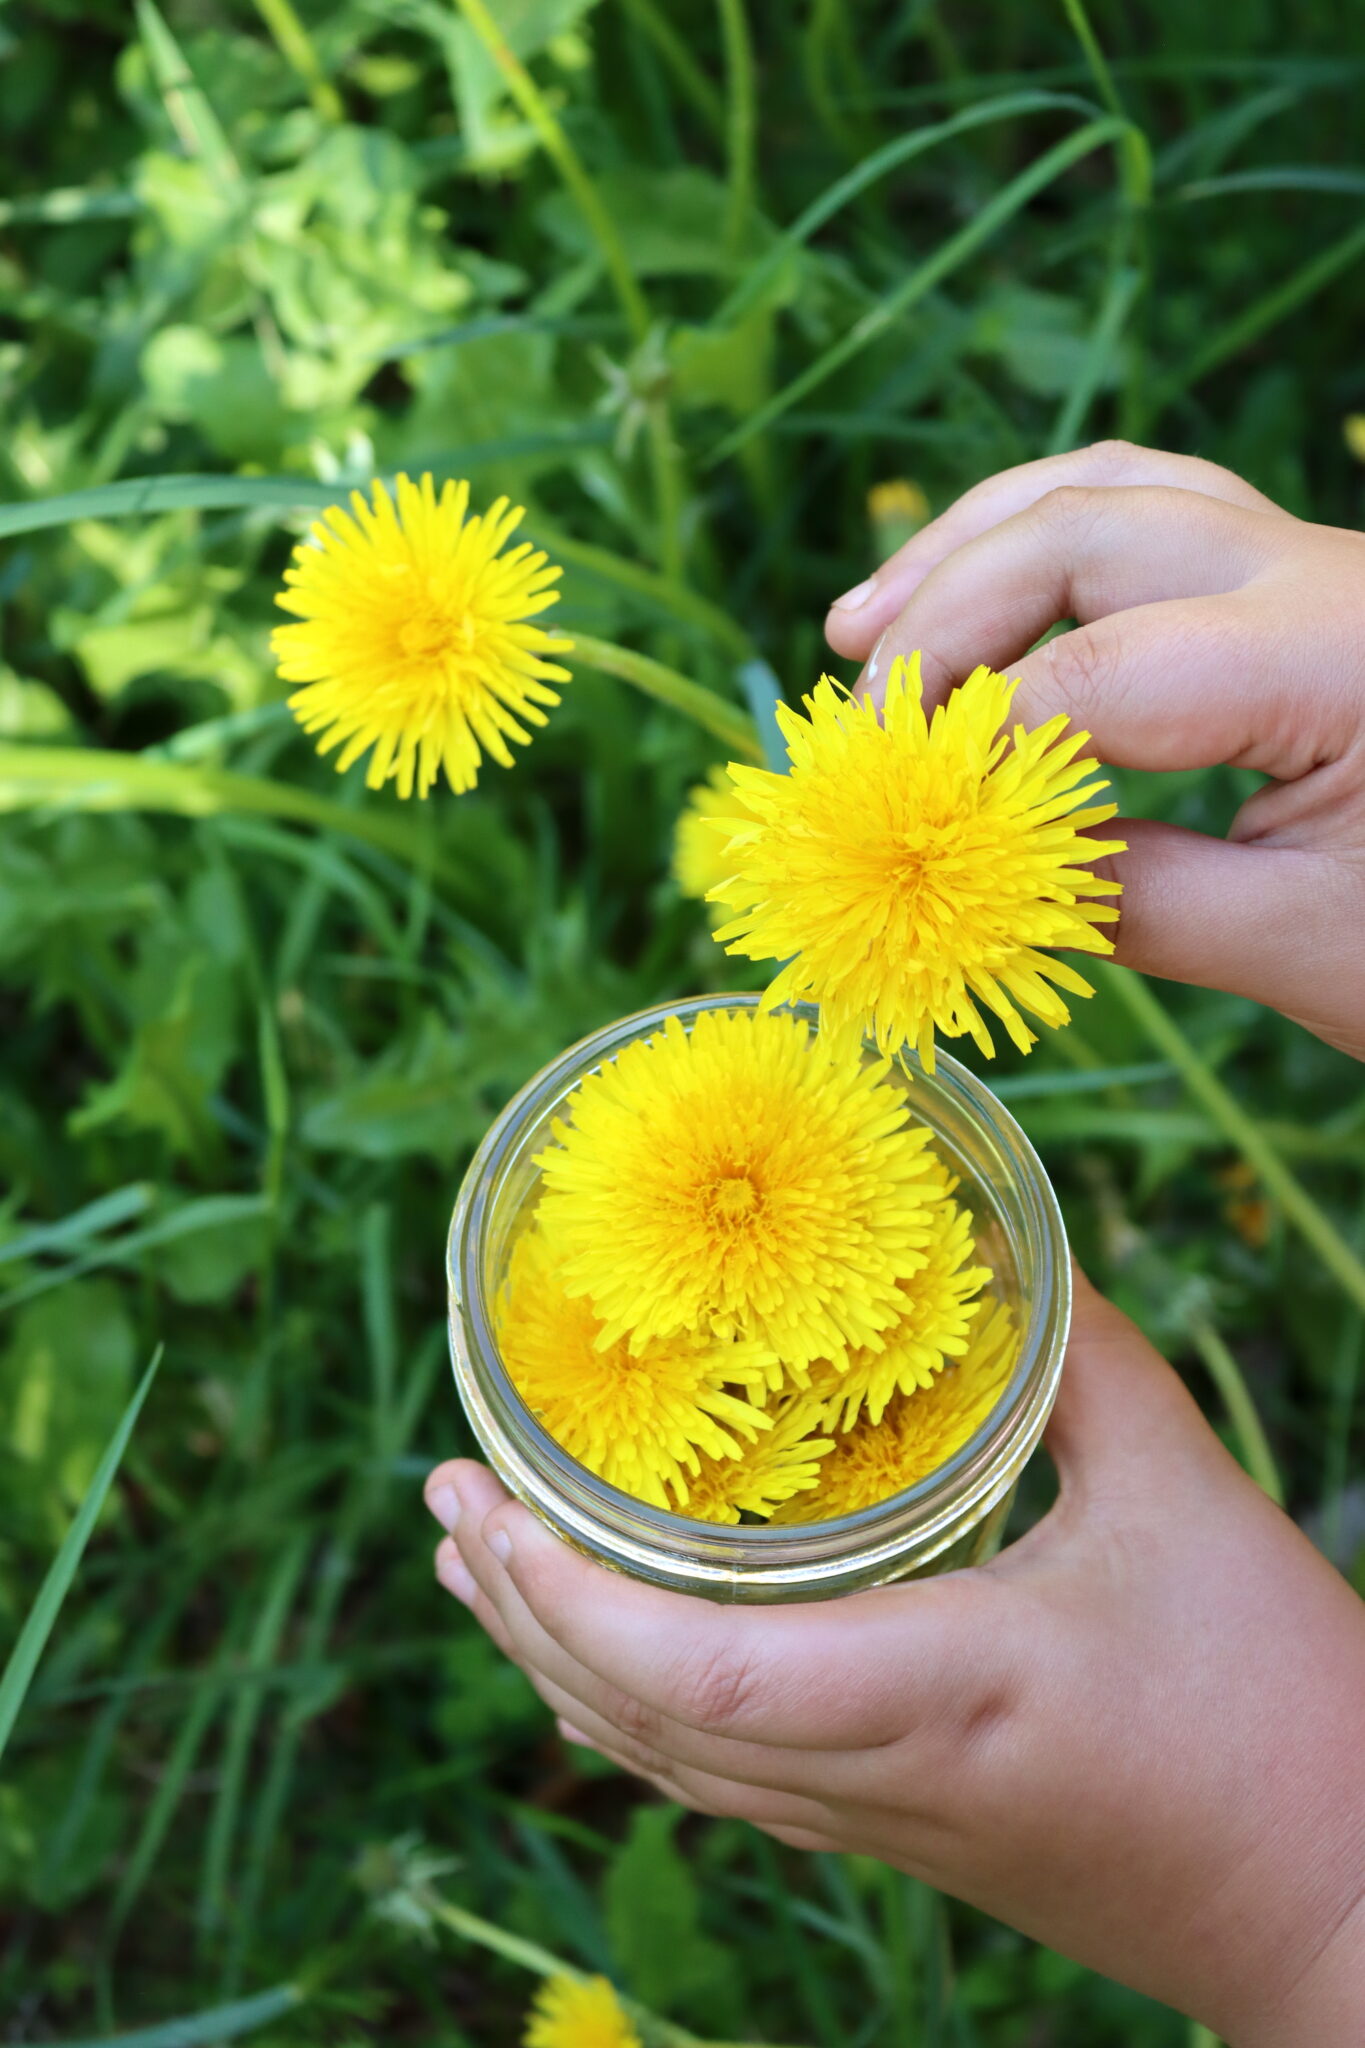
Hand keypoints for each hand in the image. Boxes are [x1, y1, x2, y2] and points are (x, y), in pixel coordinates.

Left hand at [426, 1273, 1364, 2046]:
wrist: (1337, 1905)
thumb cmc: (1277, 1709)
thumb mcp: (1190, 1504)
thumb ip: (1087, 1368)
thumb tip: (1009, 1254)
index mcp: (936, 1690)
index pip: (697, 1675)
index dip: (567, 1601)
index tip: (482, 1506)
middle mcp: (876, 1778)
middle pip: (642, 1720)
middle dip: (519, 1611)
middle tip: (445, 1499)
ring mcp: (880, 1826)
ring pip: (669, 1761)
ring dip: (557, 1662)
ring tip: (481, 1568)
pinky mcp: (905, 1838)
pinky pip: (725, 1780)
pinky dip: (636, 1710)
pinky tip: (613, 1662)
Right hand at [825, 440, 1364, 1062]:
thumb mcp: (1317, 951)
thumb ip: (1144, 904)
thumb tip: (980, 875)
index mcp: (1337, 654)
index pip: (1100, 677)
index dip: (974, 748)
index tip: (890, 824)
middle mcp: (1321, 571)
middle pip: (1084, 530)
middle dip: (945, 617)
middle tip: (862, 718)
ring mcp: (1314, 558)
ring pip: (1112, 487)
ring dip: (973, 547)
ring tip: (861, 620)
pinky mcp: (1299, 579)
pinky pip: (1153, 510)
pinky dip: (1045, 542)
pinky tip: (982, 588)